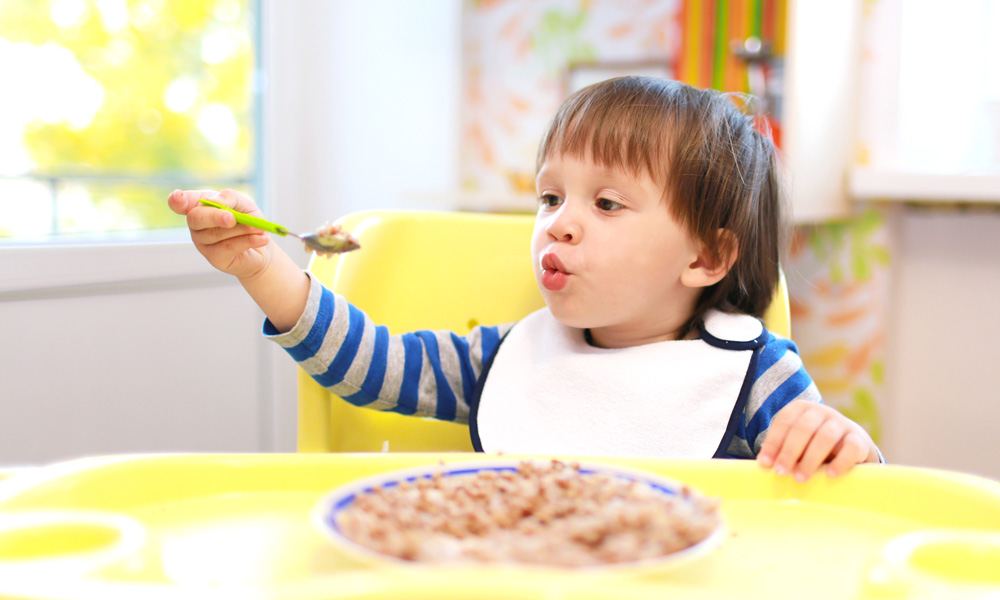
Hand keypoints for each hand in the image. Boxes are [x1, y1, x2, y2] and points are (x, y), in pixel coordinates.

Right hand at [168, 189, 271, 278]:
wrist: (261, 243)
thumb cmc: (248, 220)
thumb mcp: (244, 204)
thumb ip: (230, 198)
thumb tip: (218, 203)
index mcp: (200, 206)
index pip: (180, 202)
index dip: (177, 200)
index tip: (178, 198)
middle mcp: (197, 224)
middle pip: (196, 218)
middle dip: (215, 216)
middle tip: (231, 218)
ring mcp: (202, 242)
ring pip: (216, 233)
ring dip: (241, 229)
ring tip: (259, 228)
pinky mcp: (214, 257)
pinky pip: (228, 247)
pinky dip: (248, 241)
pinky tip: (261, 238)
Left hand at [757, 400, 878, 482]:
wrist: (849, 443)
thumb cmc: (812, 445)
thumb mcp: (796, 442)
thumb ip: (781, 450)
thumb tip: (765, 465)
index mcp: (800, 409)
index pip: (784, 421)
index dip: (773, 442)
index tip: (765, 464)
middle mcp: (821, 412)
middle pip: (803, 428)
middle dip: (789, 451)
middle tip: (781, 473)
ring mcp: (841, 423)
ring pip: (826, 436)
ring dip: (810, 459)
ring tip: (800, 478)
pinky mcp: (859, 438)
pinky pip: (851, 447)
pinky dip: (841, 461)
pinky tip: (830, 475)